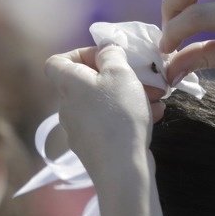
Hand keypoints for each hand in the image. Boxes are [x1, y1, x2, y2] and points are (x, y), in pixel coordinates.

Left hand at [44, 44, 159, 181]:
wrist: (121, 167)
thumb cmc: (119, 114)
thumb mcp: (120, 74)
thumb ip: (112, 55)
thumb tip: (105, 47)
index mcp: (68, 84)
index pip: (58, 61)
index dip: (81, 54)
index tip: (108, 58)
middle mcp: (68, 106)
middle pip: (88, 83)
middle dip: (118, 77)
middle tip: (145, 80)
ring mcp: (80, 129)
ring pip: (104, 104)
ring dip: (129, 97)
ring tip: (157, 99)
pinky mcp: (95, 147)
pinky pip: (110, 123)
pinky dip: (129, 117)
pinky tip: (154, 117)